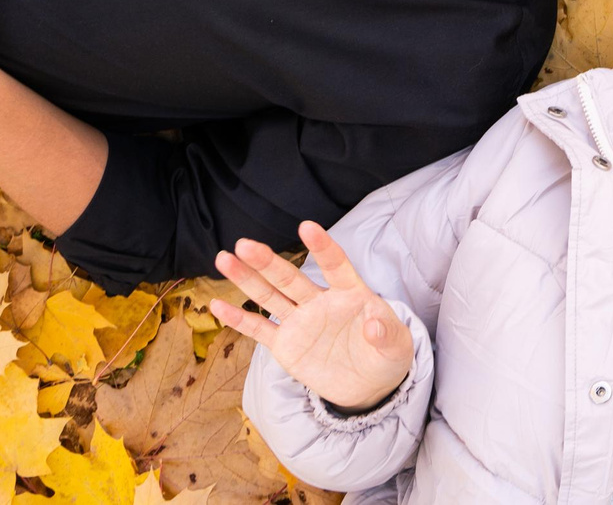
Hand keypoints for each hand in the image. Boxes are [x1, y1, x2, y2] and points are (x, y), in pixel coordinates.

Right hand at [210, 223, 413, 412]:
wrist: (369, 384)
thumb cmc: (386, 355)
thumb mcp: (395, 346)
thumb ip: (387, 333)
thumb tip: (374, 325)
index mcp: (350, 293)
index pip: (336, 265)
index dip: (323, 247)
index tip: (306, 227)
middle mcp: (320, 302)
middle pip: (290, 278)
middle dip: (268, 261)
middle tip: (245, 244)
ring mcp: (301, 322)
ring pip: (270, 297)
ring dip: (247, 279)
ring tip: (224, 258)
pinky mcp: (286, 345)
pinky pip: (259, 330)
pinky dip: (239, 319)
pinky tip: (217, 305)